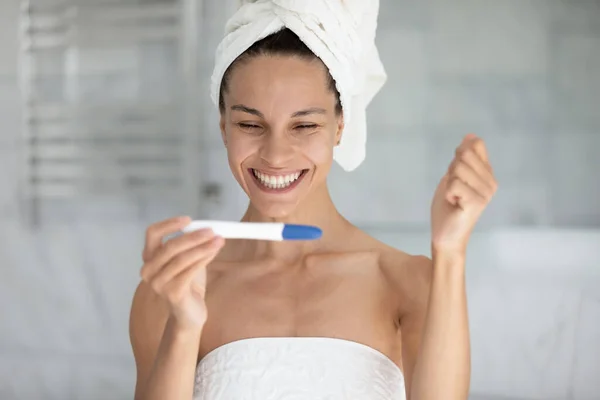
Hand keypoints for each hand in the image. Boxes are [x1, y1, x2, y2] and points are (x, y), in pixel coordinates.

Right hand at [140, 216, 223, 329]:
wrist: (190, 313)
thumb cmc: (188, 284)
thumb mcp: (188, 259)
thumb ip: (190, 245)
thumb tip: (206, 228)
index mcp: (150, 258)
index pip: (152, 233)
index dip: (169, 224)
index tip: (188, 219)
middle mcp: (149, 270)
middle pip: (170, 246)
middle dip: (193, 236)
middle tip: (211, 231)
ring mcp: (158, 283)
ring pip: (182, 258)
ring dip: (203, 247)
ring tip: (219, 240)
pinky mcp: (171, 293)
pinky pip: (190, 270)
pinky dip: (204, 258)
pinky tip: (214, 252)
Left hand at [431, 134, 497, 254]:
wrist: (445, 235)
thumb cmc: (447, 208)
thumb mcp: (452, 177)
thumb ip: (461, 158)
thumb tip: (470, 135)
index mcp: (487, 173)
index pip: (476, 145)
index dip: (459, 154)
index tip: (456, 173)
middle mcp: (491, 181)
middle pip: (464, 155)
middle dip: (451, 170)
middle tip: (453, 190)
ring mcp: (487, 192)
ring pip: (458, 168)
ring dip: (449, 183)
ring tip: (454, 198)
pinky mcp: (478, 202)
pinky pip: (454, 184)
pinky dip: (447, 193)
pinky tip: (454, 204)